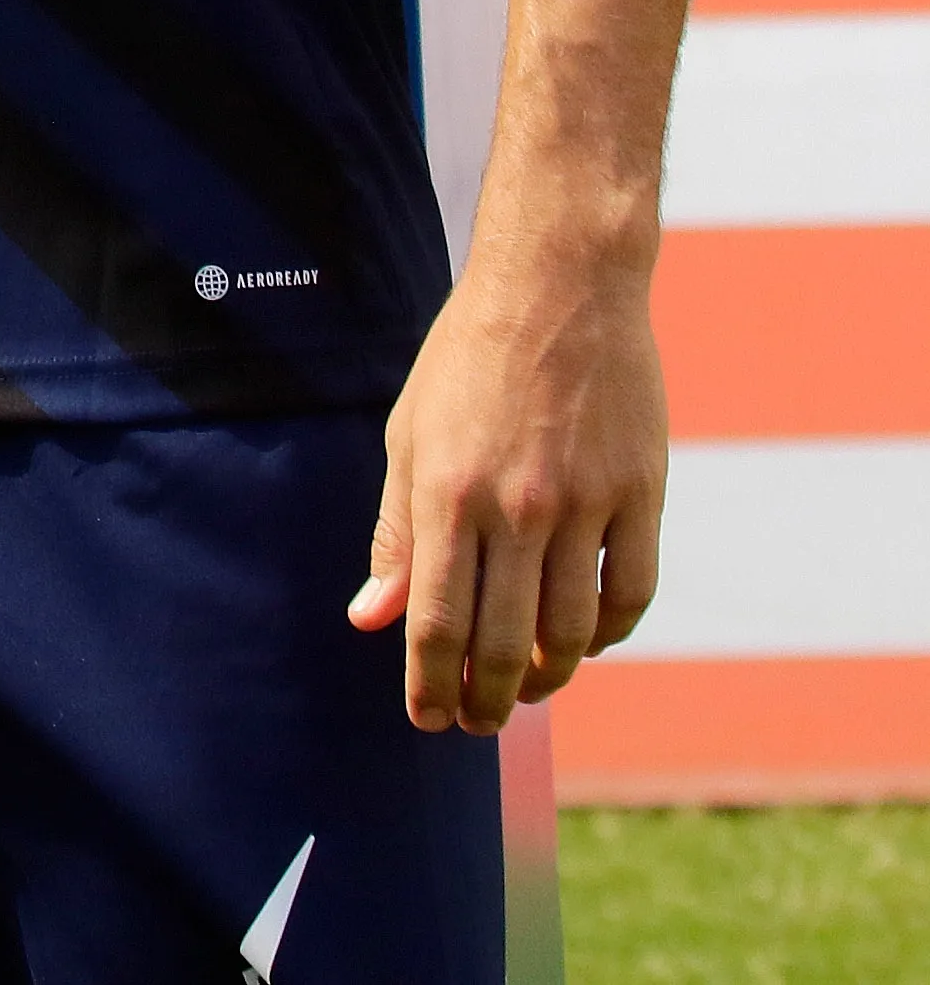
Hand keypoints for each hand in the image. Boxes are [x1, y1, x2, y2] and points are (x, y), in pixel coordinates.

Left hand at [348, 248, 667, 730]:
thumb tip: (370, 620)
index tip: (426, 719)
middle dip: (484, 699)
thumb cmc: (467, 363)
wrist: (558, 289)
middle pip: (503, 641)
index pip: (434, 622)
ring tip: (525, 692)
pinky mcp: (642, 494)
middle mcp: (516, 507)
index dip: (428, 684)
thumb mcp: (409, 438)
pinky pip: (631, 592)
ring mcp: (585, 503)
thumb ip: (396, 533)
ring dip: (547, 678)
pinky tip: (587, 642)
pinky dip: (610, 633)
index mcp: (446, 494)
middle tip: (475, 723)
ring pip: (572, 631)